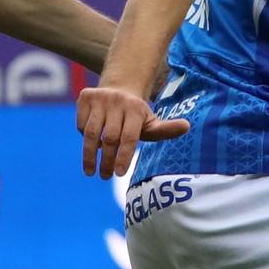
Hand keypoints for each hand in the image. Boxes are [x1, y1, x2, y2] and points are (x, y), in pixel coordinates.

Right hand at [73, 85, 188, 178]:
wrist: (118, 90)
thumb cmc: (136, 117)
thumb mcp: (151, 123)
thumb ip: (166, 129)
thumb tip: (186, 126)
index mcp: (136, 109)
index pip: (129, 137)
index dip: (124, 156)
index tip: (119, 174)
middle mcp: (118, 101)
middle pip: (110, 138)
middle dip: (107, 160)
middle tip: (106, 177)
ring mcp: (100, 98)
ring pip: (91, 132)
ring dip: (90, 155)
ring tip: (91, 172)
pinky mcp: (85, 97)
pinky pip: (81, 124)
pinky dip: (83, 138)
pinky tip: (90, 145)